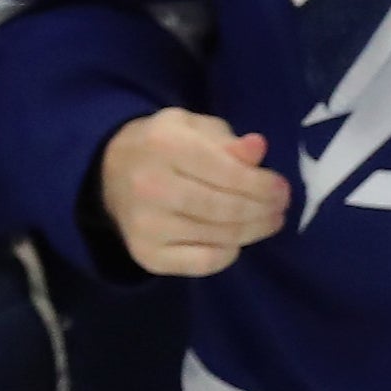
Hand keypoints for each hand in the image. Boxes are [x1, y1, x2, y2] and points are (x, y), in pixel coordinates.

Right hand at [98, 108, 290, 275]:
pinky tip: (234, 240)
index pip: (227, 172)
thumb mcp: (192, 128)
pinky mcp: (146, 254)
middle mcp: (151, 186)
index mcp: (165, 145)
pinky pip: (203, 262)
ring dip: (253, 231)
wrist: (108, 172)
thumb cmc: (164, 145)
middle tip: (280, 207)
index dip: (263, 184)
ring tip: (268, 221)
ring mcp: (146, 225)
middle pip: (225, 208)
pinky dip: (228, 254)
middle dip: (263, 210)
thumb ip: (226, 139)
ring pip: (219, 237)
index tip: (282, 188)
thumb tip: (258, 149)